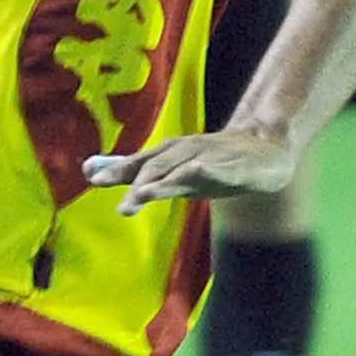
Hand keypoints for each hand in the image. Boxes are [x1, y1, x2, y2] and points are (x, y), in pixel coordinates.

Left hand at [82, 128, 298, 214]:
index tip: (92, 179)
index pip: (139, 162)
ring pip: (185, 168)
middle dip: (138, 184)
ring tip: (145, 194)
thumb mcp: (171, 167)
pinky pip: (223, 169)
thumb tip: (89, 172)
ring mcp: (212, 157)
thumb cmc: (210, 161)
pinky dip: (210, 169)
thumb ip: (132, 171)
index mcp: (169, 154)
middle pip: (158, 167)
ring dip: (165, 181)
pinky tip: (198, 172)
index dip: (117, 170)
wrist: (266, 148)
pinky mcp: (238, 167)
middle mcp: (187, 152)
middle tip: (122, 208)